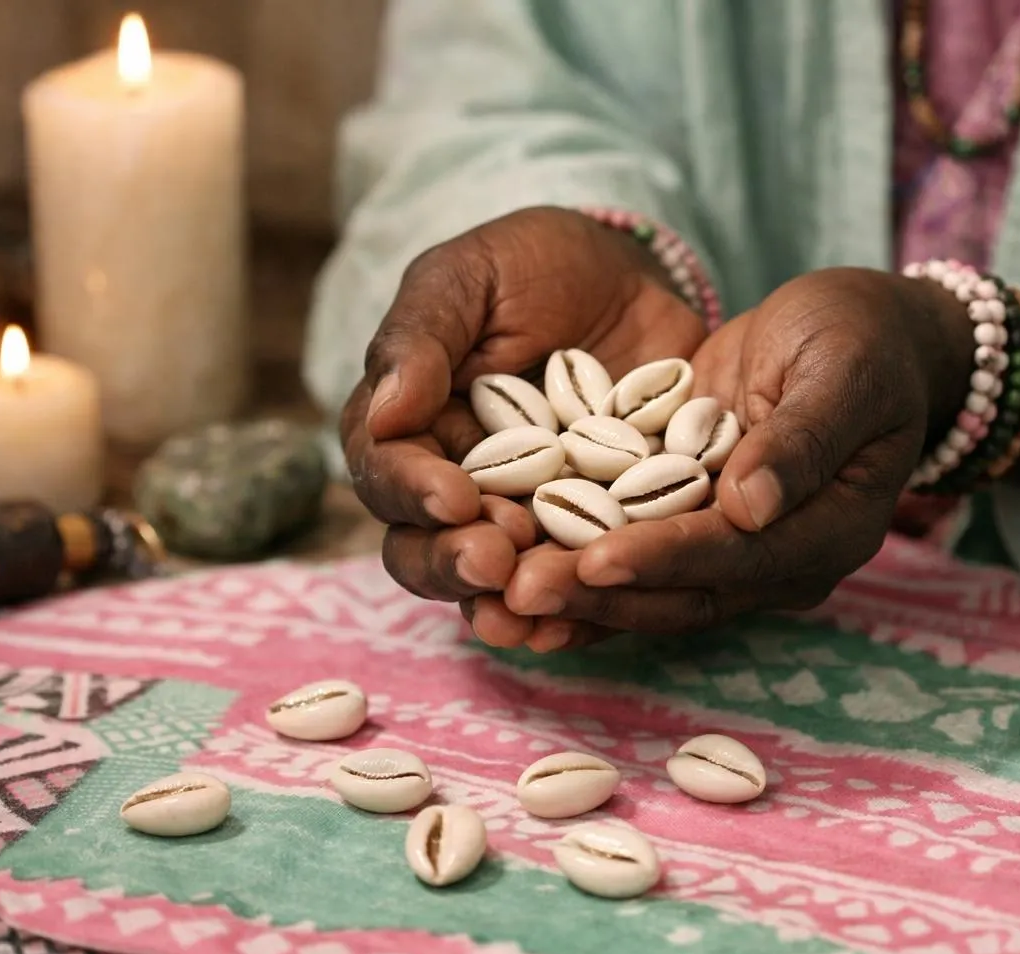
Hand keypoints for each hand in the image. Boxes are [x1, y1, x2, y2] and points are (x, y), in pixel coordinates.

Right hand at [341, 206, 707, 644]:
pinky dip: (575, 610)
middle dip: (454, 560)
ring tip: (532, 607)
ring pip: (494, 582)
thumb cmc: (538, 266)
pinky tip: (582, 621)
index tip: (453, 498)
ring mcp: (524, 518)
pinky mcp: (592, 536)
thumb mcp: (473, 276)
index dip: (413, 491)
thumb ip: (423, 336)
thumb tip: (383, 412)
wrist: (636, 278)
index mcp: (411, 426)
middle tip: (494, 559)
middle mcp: (456, 485)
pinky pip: (574, 586)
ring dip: (507, 601)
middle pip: (427, 547)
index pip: (388, 471)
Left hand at [499, 267, 972, 649]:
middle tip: (516, 591)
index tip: (596, 560)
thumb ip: (804, 438)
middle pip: (681, 591)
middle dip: (599, 594)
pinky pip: (632, 552)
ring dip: (576, 591)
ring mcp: (733, 546)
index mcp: (828, 531)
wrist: (865, 337)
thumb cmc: (865, 341)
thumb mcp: (846, 370)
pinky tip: (510, 560)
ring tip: (495, 590)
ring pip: (648, 586)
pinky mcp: (692, 520)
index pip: (737, 557)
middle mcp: (778, 558)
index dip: (665, 560)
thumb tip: (749, 507)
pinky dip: (576, 561)